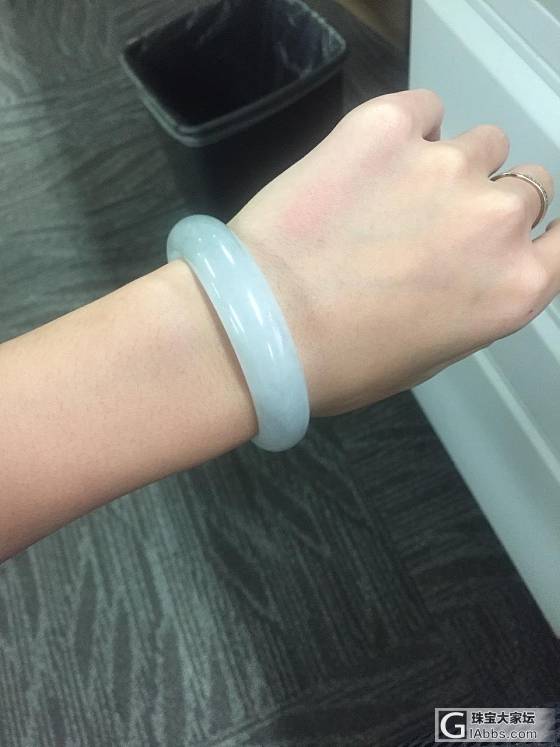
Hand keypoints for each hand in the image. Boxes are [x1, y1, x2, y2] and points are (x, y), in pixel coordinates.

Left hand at [228, 88, 557, 416]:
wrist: (259, 327)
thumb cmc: (340, 362)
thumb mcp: (429, 353)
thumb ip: (473, 299)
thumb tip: (469, 265)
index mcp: (515, 287)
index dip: (538, 232)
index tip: (517, 231)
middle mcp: (498, 221)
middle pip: (526, 186)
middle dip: (487, 204)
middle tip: (430, 224)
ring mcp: (446, 165)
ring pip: (480, 144)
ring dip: (449, 166)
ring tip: (391, 194)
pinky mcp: (388, 125)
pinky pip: (424, 109)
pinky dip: (407, 130)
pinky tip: (368, 162)